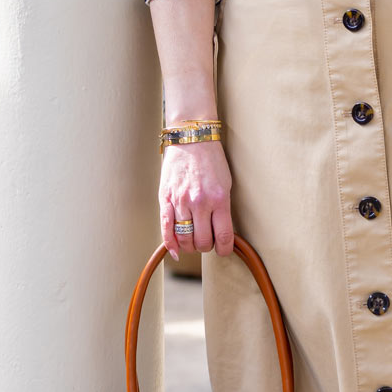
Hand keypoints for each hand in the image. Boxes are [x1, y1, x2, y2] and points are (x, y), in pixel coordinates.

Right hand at [159, 138, 234, 256]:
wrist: (191, 140)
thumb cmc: (212, 161)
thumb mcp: (226, 184)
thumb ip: (223, 209)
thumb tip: (221, 232)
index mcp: (219, 199)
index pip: (223, 236)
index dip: (224, 249)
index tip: (223, 250)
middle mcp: (200, 202)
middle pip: (202, 241)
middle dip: (206, 246)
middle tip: (207, 241)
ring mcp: (181, 201)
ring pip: (184, 238)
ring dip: (190, 245)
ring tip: (194, 241)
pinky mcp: (166, 198)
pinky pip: (166, 228)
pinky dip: (170, 244)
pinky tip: (175, 251)